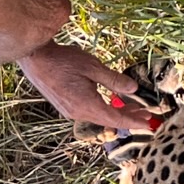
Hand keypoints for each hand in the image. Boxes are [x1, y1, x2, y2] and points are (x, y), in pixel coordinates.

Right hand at [19, 44, 155, 130]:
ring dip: (117, 113)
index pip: (116, 119)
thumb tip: (134, 89)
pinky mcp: (66, 107)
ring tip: (134, 108)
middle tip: (146, 115)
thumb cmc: (63, 60)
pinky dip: (105, 109)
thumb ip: (114, 80)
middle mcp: (78, 113)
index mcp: (86, 105)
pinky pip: (90, 113)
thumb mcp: (92, 67)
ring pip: (99, 117)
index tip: (148, 124)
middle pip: (108, 120)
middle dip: (128, 118)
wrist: (35, 59)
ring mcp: (70, 112)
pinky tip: (112, 102)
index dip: (133, 122)